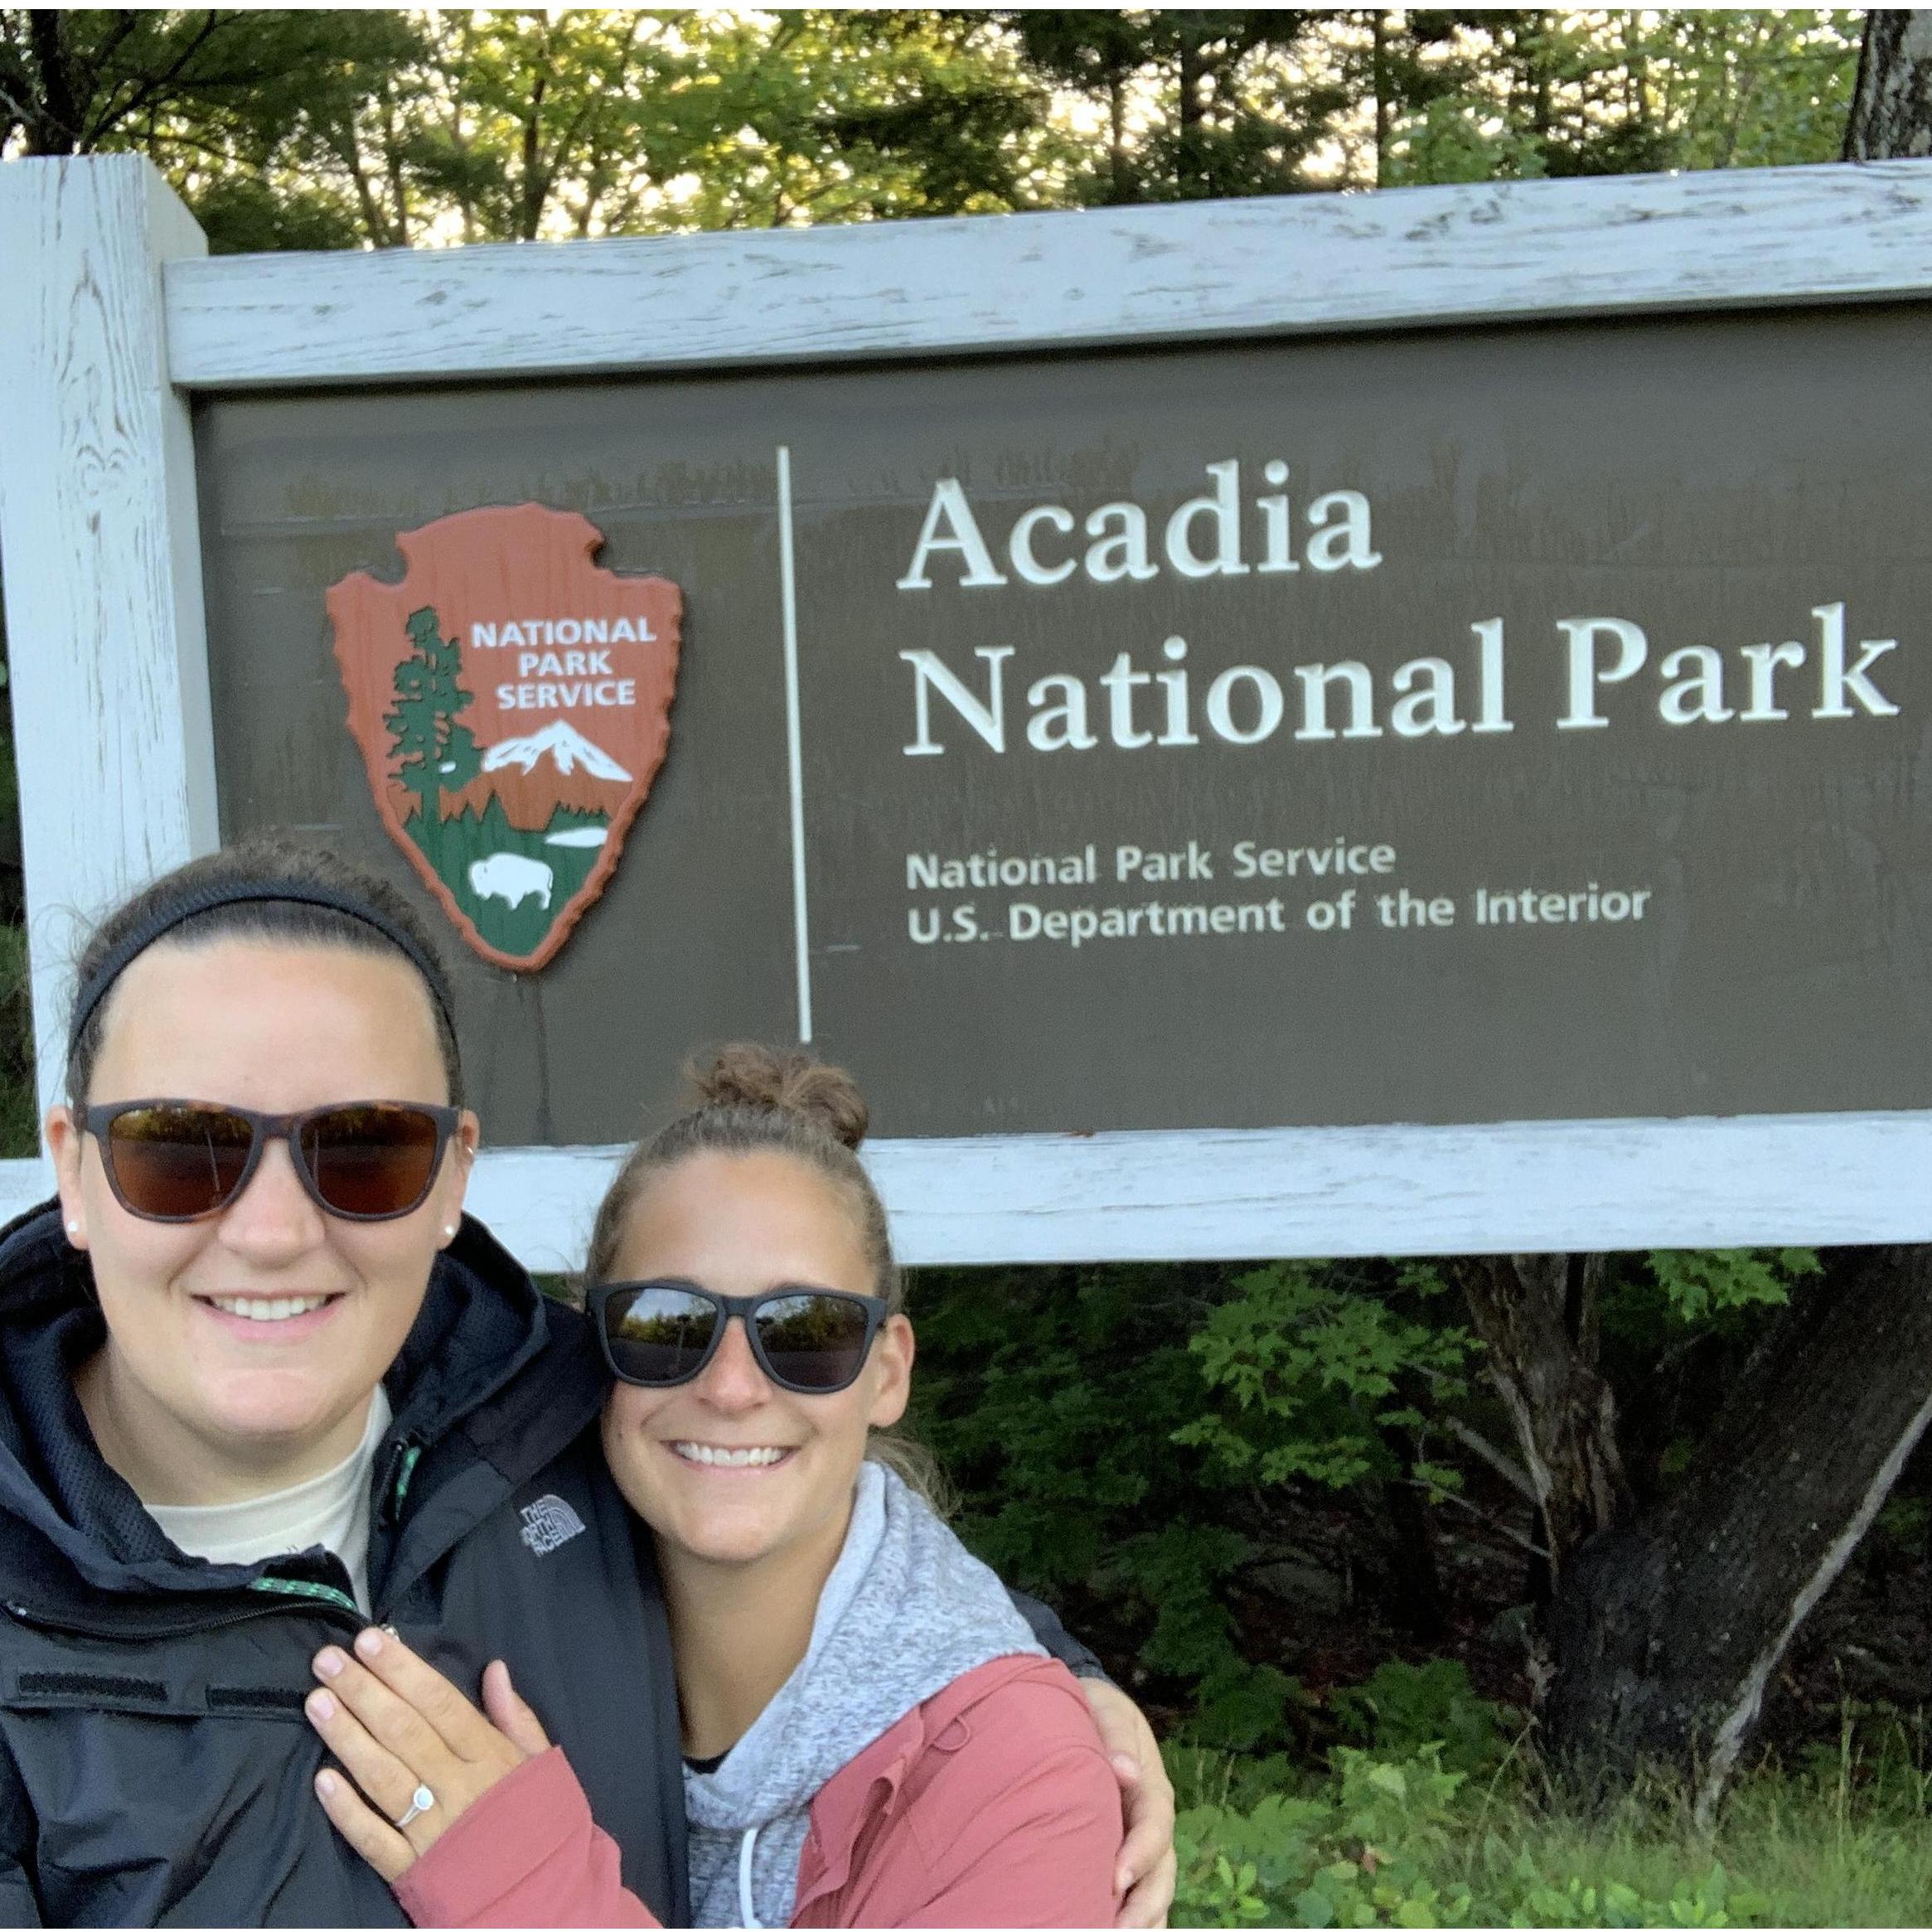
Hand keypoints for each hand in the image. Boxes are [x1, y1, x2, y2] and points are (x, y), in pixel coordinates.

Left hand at [306, 1626, 550, 1882]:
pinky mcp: (411, 1872)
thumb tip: (494, 1668)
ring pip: (384, 1777)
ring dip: (347, 1738)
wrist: (546, 1899)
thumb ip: (517, 1717)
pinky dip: (347, 1809)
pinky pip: (374, 1839)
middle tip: (327, 1659)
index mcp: (491, 1757)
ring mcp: (431, 1832)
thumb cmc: (542, 1823)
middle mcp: (458, 1789)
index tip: (370, 1641)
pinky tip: (322, 1779)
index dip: (403, 1671)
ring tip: (317, 1702)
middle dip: (364, 1692)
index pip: (440, 1704)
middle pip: (404, 1732)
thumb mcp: (542, 1764)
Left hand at [1080, 1678, 1175, 1927]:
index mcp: (1152, 1790)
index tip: (1115, 1879)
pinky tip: (1111, 1931)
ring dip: (1144, 1920)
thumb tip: (1126, 1771)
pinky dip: (1137, 1919)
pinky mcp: (1126, 1860)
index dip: (1140, 1854)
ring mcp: (1143, 1847)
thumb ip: (1114, 1734)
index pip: (1154, 1827)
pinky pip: (1139, 1898)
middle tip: (1115, 1929)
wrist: (1085, 1715)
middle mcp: (1153, 1825)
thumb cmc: (1094, 1711)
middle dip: (1144, 1905)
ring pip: (1156, 1893)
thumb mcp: (1105, 1708)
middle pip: (1162, 1873)